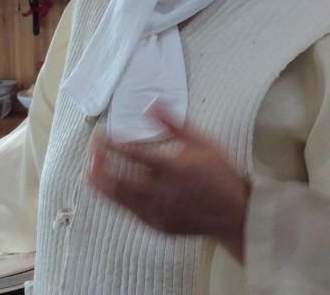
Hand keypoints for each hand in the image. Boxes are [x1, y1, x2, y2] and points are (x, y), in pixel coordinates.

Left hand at [87, 105, 249, 260]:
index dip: (111, 143)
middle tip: (93, 152)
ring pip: (118, 199)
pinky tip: (114, 187)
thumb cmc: (220, 175)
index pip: (131, 153)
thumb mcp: (201, 142)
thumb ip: (173, 123)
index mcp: (172, 167)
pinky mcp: (158, 225)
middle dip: (98, 165)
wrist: (235, 214)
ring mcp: (158, 212)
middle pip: (116, 181)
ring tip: (94, 169)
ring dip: (102, 183)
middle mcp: (161, 192)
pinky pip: (129, 211)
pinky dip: (117, 198)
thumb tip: (151, 103)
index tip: (100, 135)